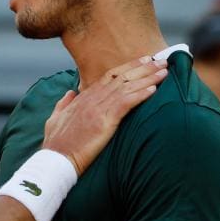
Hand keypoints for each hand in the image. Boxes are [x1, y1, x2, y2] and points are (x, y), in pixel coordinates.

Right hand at [42, 56, 166, 173]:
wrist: (55, 160)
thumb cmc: (55, 144)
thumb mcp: (55, 119)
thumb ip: (64, 104)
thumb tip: (70, 93)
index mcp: (83, 98)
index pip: (109, 76)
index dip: (128, 67)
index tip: (144, 61)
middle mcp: (92, 99)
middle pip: (122, 77)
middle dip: (143, 68)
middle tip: (161, 60)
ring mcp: (97, 109)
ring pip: (127, 88)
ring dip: (148, 78)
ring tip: (164, 72)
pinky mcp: (103, 122)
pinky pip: (125, 104)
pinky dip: (140, 95)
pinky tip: (153, 90)